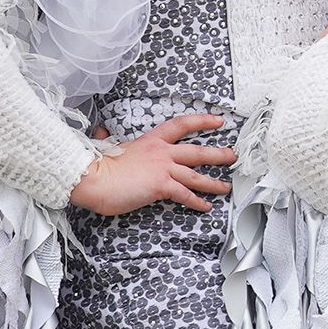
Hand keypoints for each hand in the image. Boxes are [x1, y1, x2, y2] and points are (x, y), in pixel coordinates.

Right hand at [70, 112, 235, 215]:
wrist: (94, 178)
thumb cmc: (99, 166)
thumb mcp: (108, 145)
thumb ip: (109, 137)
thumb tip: (101, 131)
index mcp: (151, 140)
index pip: (182, 125)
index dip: (203, 121)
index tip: (219, 121)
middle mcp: (162, 152)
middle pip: (197, 152)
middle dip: (218, 154)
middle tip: (233, 156)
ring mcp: (163, 168)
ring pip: (196, 176)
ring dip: (214, 182)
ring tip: (226, 187)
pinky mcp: (161, 186)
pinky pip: (185, 195)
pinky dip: (197, 202)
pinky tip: (206, 207)